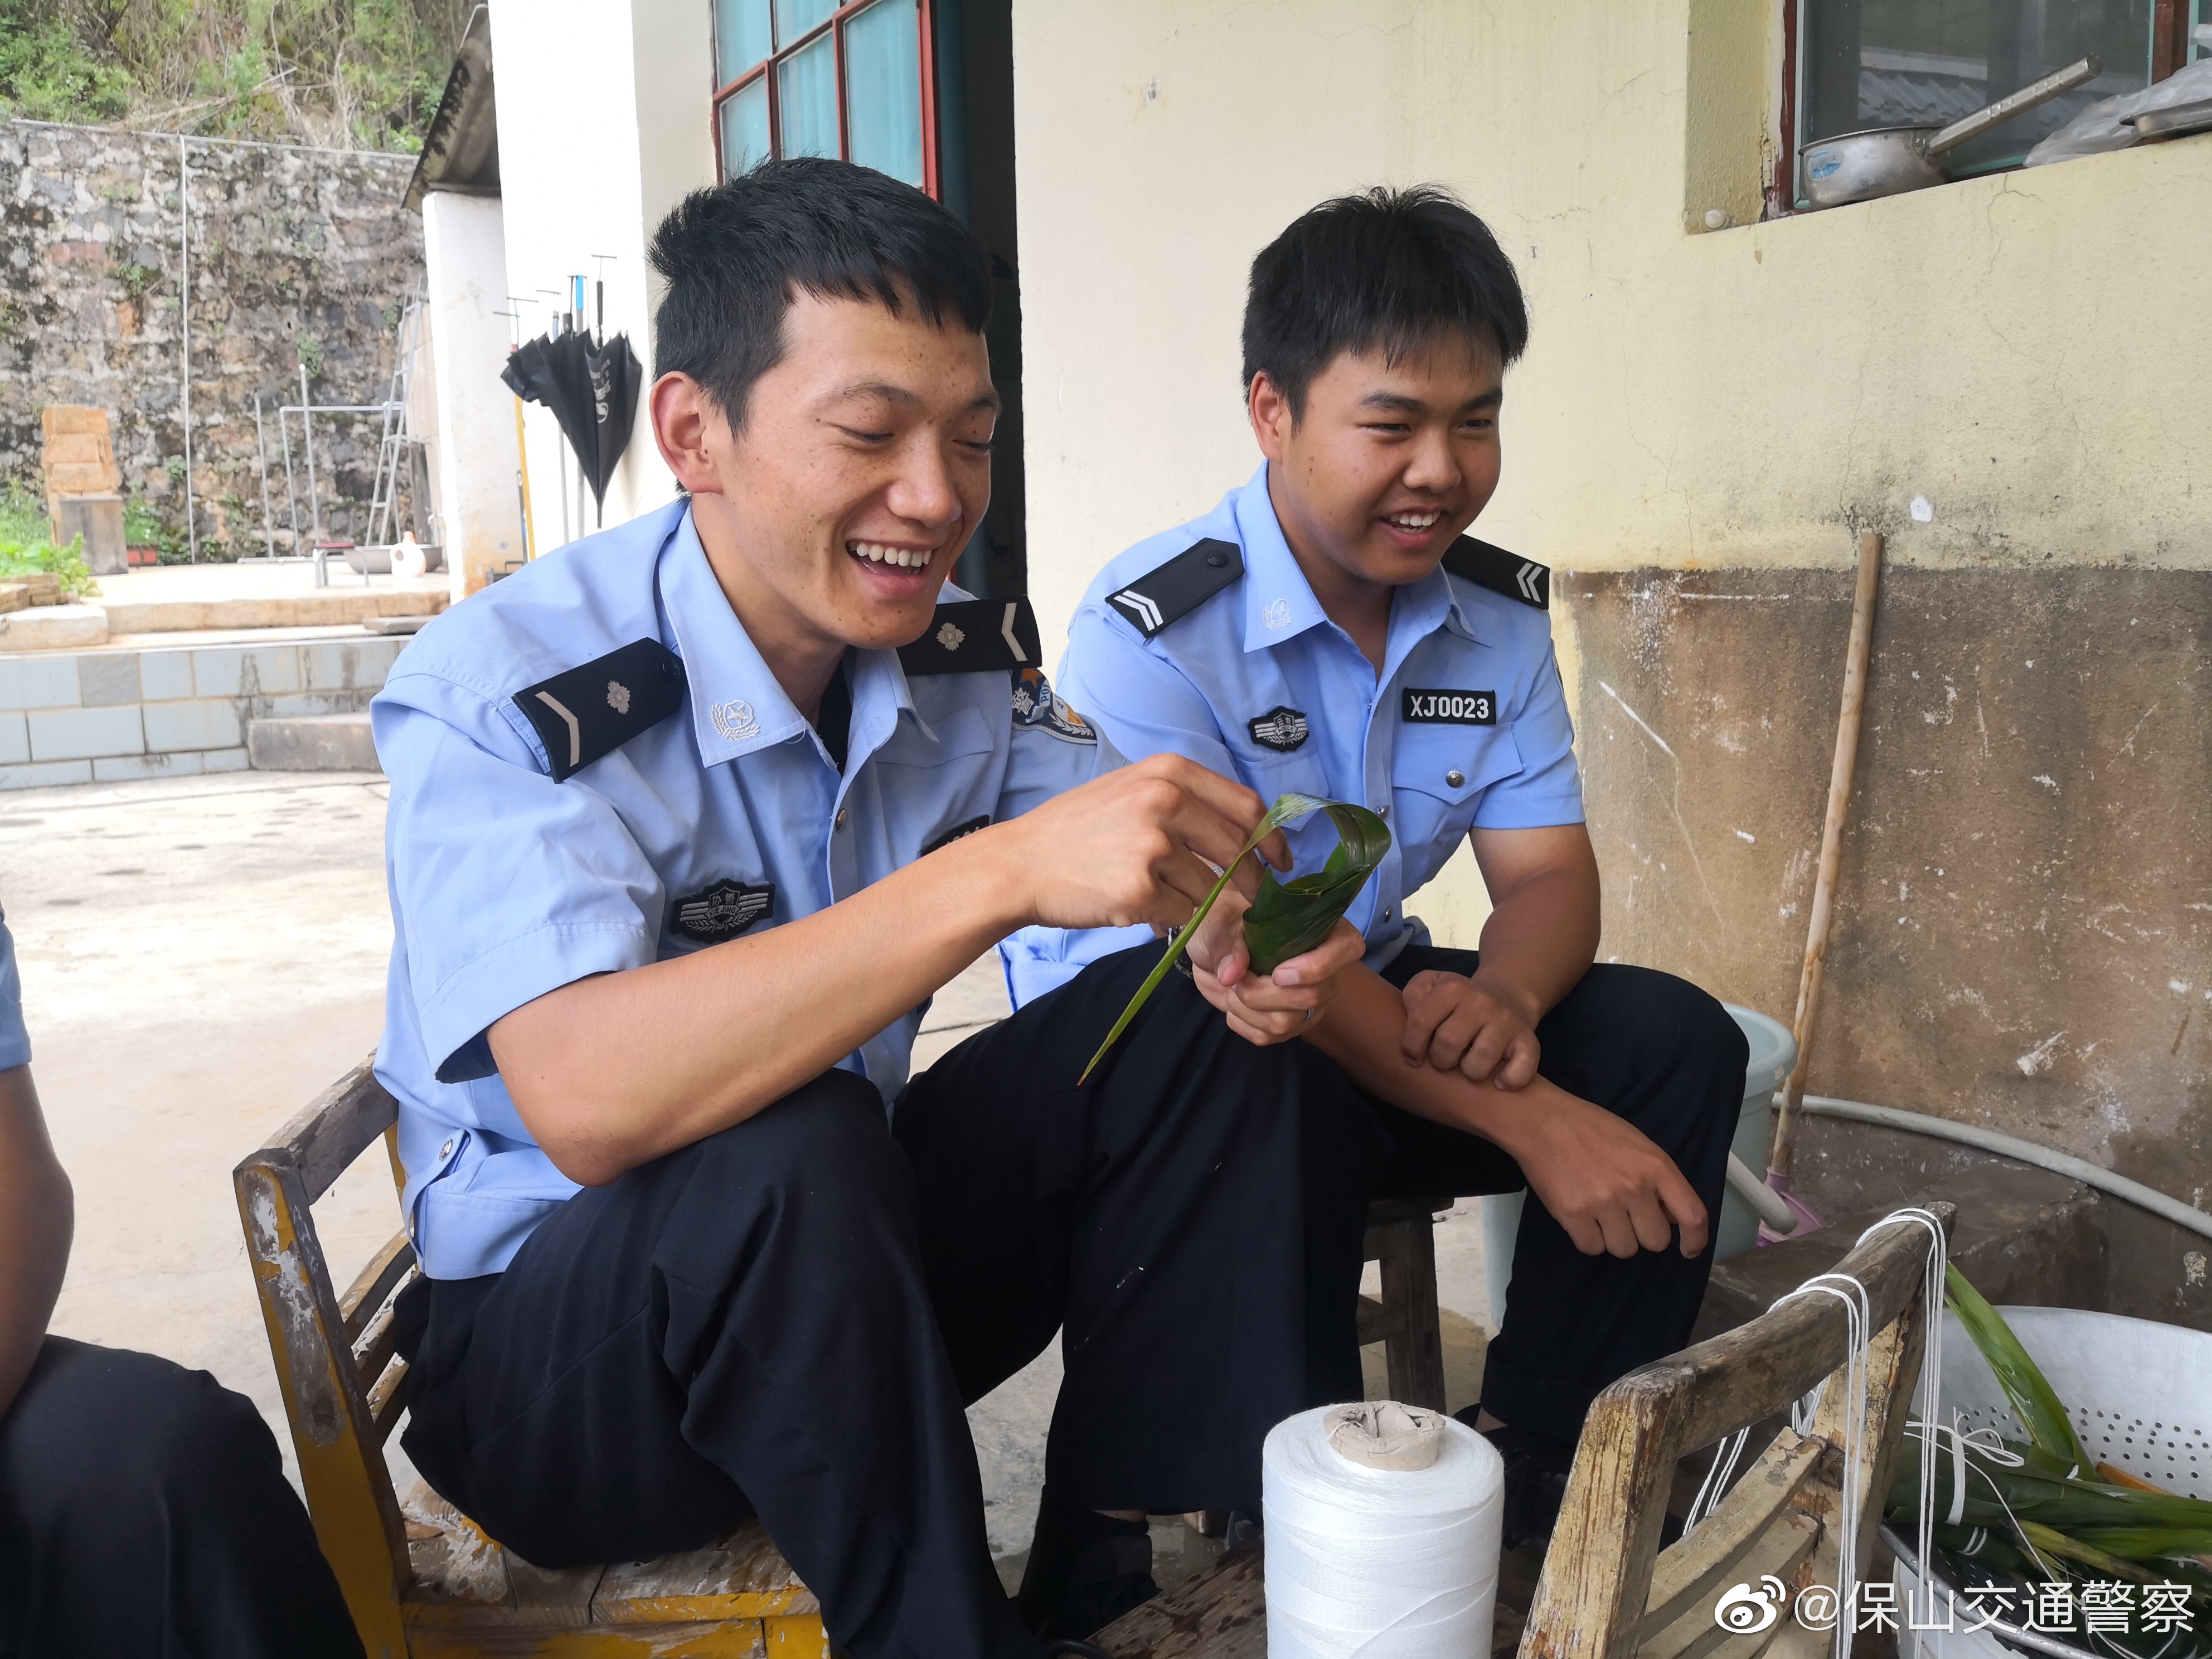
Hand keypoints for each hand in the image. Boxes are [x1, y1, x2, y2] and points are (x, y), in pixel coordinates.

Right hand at [1004, 754, 1290, 933]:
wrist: (1019, 864)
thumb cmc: (1076, 830)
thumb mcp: (1130, 792)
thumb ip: (1186, 804)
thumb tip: (1246, 836)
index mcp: (1168, 772)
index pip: (1247, 807)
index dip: (1274, 841)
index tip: (1283, 865)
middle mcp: (1164, 801)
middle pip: (1238, 853)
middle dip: (1252, 887)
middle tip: (1250, 906)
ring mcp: (1152, 846)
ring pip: (1212, 891)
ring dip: (1207, 910)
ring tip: (1177, 907)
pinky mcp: (1139, 890)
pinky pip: (1183, 917)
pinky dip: (1175, 925)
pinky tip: (1147, 915)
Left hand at [1190, 907, 1364, 1046]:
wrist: (1210, 952)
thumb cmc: (1224, 924)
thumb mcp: (1220, 920)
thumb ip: (1227, 942)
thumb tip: (1232, 973)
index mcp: (1319, 927)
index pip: (1347, 948)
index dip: (1317, 966)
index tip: (1278, 972)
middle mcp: (1324, 968)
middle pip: (1312, 996)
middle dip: (1263, 994)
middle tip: (1236, 979)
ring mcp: (1310, 1000)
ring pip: (1287, 1022)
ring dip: (1247, 1008)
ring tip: (1231, 988)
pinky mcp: (1290, 1023)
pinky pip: (1268, 1036)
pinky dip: (1241, 1022)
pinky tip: (1233, 1003)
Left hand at [1399, 971, 1541, 1087]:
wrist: (1507, 997)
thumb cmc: (1459, 1000)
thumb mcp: (1432, 985)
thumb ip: (1414, 994)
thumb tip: (1412, 1014)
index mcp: (1453, 988)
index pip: (1420, 1020)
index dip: (1410, 1045)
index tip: (1413, 1058)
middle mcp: (1481, 1002)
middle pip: (1449, 1042)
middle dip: (1440, 1061)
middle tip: (1444, 1062)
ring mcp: (1506, 1022)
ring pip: (1481, 1059)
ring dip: (1470, 1072)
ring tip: (1468, 1069)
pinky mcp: (1528, 1041)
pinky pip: (1522, 1067)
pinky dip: (1510, 1079)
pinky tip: (1498, 1082)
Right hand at [1491, 1081, 1707, 1257]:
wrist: (1542, 1119)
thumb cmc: (1591, 1128)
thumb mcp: (1637, 1144)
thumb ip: (1657, 1179)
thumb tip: (1669, 1216)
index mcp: (1656, 1166)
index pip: (1692, 1215)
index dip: (1696, 1240)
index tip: (1688, 1249)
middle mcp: (1635, 1187)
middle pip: (1656, 1241)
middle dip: (1642, 1234)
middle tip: (1625, 1217)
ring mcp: (1603, 1202)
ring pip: (1624, 1249)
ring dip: (1613, 1238)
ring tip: (1598, 1214)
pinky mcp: (1573, 1214)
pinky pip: (1592, 1248)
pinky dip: (1587, 1238)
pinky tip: (1580, 1216)